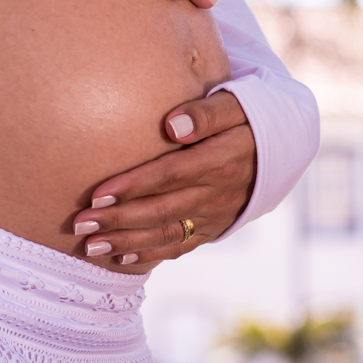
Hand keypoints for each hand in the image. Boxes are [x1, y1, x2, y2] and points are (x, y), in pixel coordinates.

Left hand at [72, 91, 255, 272]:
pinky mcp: (214, 227)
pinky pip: (181, 246)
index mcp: (221, 159)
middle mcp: (218, 193)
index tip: (98, 192)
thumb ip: (206, 112)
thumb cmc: (247, 117)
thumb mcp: (236, 103)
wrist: (282, 147)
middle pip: (162, 209)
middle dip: (119, 219)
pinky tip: (121, 259)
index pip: (170, 175)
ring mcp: (216, 214)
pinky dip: (151, 254)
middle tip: (81, 224)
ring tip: (90, 247)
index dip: (133, 185)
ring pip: (168, 233)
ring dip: (127, 242)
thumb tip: (172, 126)